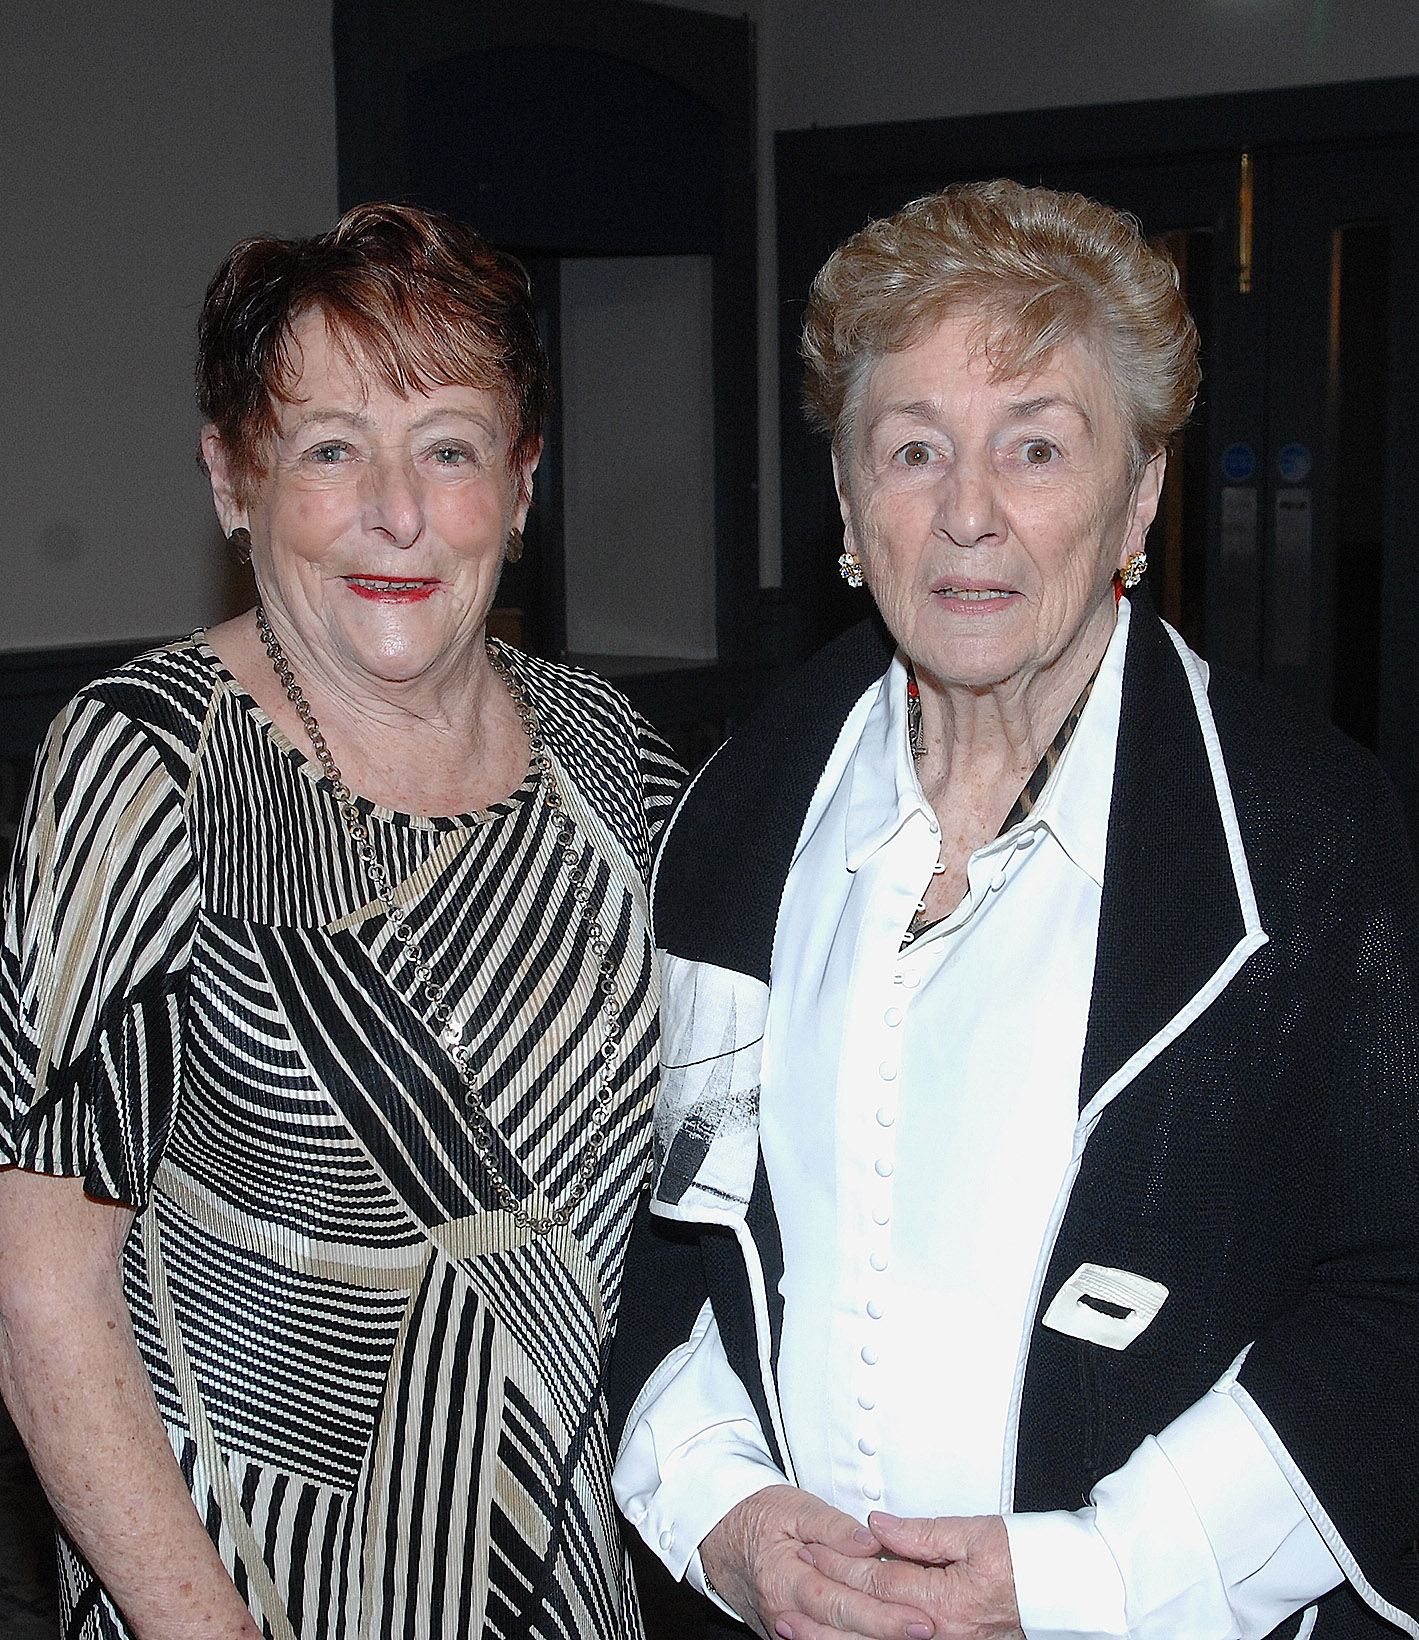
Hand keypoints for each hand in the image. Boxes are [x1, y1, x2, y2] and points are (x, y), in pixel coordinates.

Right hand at [699, 1485, 935, 1639]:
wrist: (719, 1532)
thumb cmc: (758, 1515)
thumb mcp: (794, 1507)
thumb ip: (832, 1527)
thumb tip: (869, 1541)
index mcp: (785, 1579)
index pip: (842, 1603)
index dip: (883, 1614)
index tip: (919, 1617)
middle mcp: (784, 1612)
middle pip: (842, 1632)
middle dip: (886, 1634)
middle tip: (927, 1630)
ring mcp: (784, 1628)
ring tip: (906, 1636)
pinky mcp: (788, 1633)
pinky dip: (848, 1638)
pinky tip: (874, 1637)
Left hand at [790, 1513, 1022, 1639]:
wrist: (1069, 1591)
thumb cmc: (1028, 1558)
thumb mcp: (975, 1532)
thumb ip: (921, 1533)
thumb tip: (876, 1526)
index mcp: (944, 1599)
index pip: (877, 1578)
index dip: (840, 1563)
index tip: (810, 1549)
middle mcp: (941, 1633)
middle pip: (870, 1617)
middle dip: (828, 1603)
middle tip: (792, 1589)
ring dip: (837, 1636)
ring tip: (797, 1627)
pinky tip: (843, 1637)